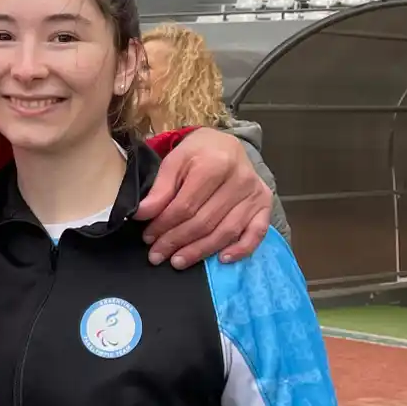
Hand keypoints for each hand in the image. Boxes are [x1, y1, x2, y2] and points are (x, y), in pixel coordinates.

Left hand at [134, 127, 270, 269]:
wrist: (226, 144)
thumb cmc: (197, 153)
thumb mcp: (174, 161)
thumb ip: (160, 189)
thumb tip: (141, 214)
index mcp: (215, 164)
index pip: (186, 205)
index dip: (164, 225)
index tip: (148, 238)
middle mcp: (240, 180)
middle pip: (204, 221)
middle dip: (177, 241)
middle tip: (157, 254)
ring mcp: (255, 193)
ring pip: (226, 231)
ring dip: (200, 251)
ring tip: (178, 261)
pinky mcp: (265, 204)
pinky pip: (257, 233)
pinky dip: (241, 249)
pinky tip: (222, 260)